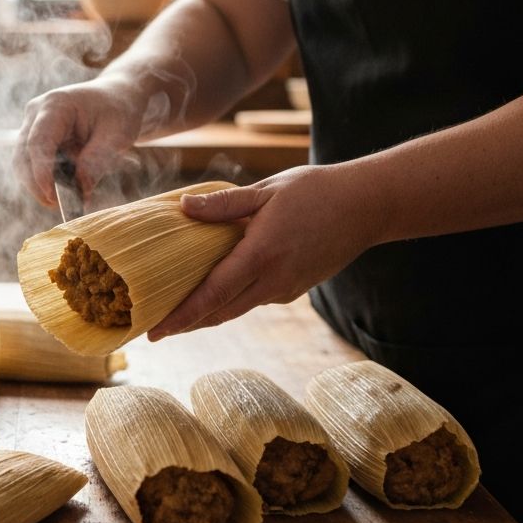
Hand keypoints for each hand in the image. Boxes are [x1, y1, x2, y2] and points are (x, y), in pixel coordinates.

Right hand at [13, 76, 148, 206]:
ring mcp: (33, 125)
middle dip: (36, 183)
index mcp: (55, 105)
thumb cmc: (118, 110)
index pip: (38, 142)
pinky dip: (44, 180)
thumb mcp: (116, 135)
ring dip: (38, 184)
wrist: (117, 96)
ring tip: (63, 201)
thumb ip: (96, 162)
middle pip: (23, 154)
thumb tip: (80, 192)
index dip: (41, 172)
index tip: (52, 197)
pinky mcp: (36, 138)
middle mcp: (37, 113)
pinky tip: (63, 191)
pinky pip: (32, 164)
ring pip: (23, 163)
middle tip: (57, 206)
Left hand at [147, 164, 385, 338]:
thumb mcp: (266, 190)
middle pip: (220, 313)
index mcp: (261, 256)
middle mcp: (273, 281)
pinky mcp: (294, 289)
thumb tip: (183, 207)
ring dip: (206, 315)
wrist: (369, 207)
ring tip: (174, 315)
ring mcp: (286, 289)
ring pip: (236, 309)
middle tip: (153, 330)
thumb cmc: (316, 191)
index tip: (154, 332)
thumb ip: (224, 204)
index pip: (212, 295)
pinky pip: (253, 300)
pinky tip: (212, 292)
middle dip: (185, 324)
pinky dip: (229, 301)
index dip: (181, 317)